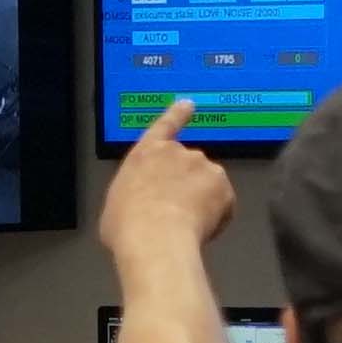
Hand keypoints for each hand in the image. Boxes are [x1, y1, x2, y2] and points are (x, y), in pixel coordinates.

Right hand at [97, 101, 231, 263]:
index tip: (188, 104)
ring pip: (208, 184)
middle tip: (176, 213)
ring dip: (203, 199)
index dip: (178, 115)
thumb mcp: (117, 204)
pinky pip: (224, 203)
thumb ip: (135, 192)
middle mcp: (177, 152)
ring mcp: (202, 166)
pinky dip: (218, 216)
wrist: (154, 238)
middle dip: (187, 184)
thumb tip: (140, 203)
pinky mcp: (223, 186)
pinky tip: (201, 230)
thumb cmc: (126, 225)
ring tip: (187, 225)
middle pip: (189, 165)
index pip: (165, 126)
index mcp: (146, 153)